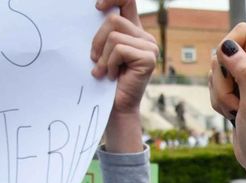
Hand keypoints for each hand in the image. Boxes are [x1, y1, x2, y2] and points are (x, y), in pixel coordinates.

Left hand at [92, 0, 157, 152]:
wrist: (116, 108)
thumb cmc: (107, 81)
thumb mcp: (103, 51)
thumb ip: (105, 32)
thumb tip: (96, 10)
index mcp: (135, 31)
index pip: (128, 0)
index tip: (97, 7)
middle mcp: (145, 37)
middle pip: (114, 19)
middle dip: (98, 40)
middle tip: (95, 59)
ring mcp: (150, 48)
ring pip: (114, 36)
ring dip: (103, 56)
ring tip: (104, 71)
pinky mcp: (148, 59)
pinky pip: (119, 49)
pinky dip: (110, 63)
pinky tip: (113, 76)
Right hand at [208, 26, 245, 175]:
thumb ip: (244, 72)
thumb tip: (228, 46)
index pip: (242, 33)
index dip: (228, 48)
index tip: (229, 73)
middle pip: (225, 51)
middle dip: (222, 78)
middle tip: (236, 100)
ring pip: (216, 70)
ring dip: (220, 93)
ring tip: (236, 110)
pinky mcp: (236, 89)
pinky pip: (214, 84)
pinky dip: (218, 100)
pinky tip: (232, 114)